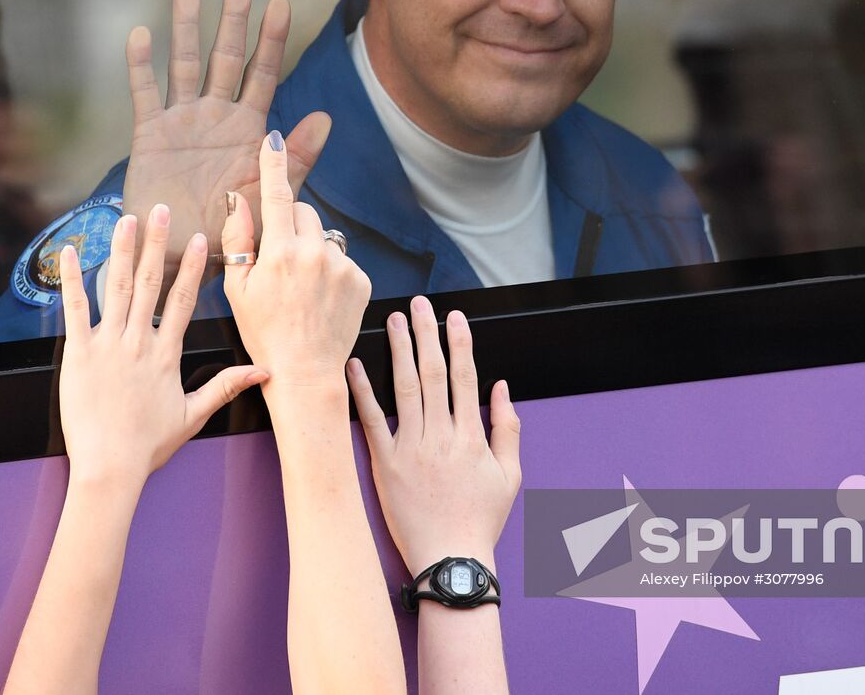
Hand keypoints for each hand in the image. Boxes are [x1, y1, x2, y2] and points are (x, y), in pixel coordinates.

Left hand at [58, 203, 266, 488]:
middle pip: (151, 283)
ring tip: (128, 218)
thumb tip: (265, 372)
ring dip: (124, 250)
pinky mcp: (77, 354)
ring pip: (117, 288)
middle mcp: (138, 342)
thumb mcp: (193, 415)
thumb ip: (226, 387)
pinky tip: (74, 251)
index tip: (199, 239)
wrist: (109, 468)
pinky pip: (75, 310)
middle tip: (162, 209)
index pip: (182, 301)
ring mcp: (107, 345)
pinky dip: (73, 279)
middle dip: (158, 243)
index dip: (191, 267)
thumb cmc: (149, 445)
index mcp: (166, 354)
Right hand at [123, 0, 331, 273]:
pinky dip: (141, 65)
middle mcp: (216, 116)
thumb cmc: (233, 230)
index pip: (263, 74)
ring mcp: (182, 121)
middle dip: (233, 18)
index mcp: (249, 128)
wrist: (187, 255)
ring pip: (185, 63)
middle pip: (225, 57)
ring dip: (186, 26)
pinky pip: (145, 94)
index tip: (282, 2)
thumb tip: (325, 117)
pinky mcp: (150, 135)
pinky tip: (141, 34)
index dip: (272, 39)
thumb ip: (295, 157)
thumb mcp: (268, 193)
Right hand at [222, 132, 371, 400]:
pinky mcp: (363, 280)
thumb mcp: (237, 290)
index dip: (272, 164)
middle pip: (304, 212)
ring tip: (303, 287)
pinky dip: (333, 271)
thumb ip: (237, 240)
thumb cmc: (264, 334)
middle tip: (280, 259)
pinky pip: (343, 259)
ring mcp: (343, 266)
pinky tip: (322, 298)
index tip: (272, 138)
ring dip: (313, 249)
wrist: (305, 373)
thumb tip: (238, 202)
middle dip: (291, 225)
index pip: (276, 196)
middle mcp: (314, 253)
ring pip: (324, 236)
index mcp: (279, 253)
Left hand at [347, 296, 521, 574]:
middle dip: (427, 334)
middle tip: (421, 304)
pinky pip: (372, 422)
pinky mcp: (385, 465)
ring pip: (405, 388)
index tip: (455, 317)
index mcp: (471, 435)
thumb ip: (508, 428)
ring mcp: (411, 449)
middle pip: (434, 373)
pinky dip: (362, 392)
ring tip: (394, 320)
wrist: (450, 560)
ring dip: (399, 351)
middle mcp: (441, 435)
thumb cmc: (481, 520)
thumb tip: (502, 387)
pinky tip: (354, 366)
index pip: (465, 377)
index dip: (460, 343)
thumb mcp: (510, 475)